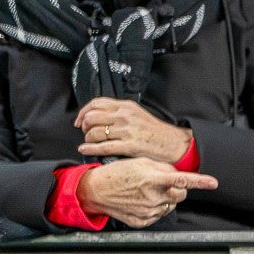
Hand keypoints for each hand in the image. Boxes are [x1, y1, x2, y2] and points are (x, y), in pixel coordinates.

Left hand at [74, 98, 193, 162]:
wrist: (174, 143)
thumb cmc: (155, 131)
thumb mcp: (137, 114)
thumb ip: (118, 112)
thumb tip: (97, 116)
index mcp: (126, 106)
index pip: (96, 103)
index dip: (83, 112)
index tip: (80, 121)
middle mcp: (125, 116)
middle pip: (91, 117)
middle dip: (84, 126)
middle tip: (86, 132)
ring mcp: (127, 131)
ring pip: (95, 133)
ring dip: (88, 139)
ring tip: (90, 142)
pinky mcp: (129, 146)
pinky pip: (103, 147)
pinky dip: (90, 149)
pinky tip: (84, 150)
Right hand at [75, 157, 218, 226]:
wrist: (95, 191)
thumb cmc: (116, 174)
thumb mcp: (139, 163)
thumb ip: (162, 168)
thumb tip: (178, 175)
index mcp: (152, 179)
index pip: (183, 181)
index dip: (200, 182)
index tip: (213, 183)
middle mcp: (153, 197)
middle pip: (181, 195)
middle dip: (177, 189)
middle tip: (161, 183)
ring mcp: (148, 211)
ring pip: (170, 206)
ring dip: (165, 199)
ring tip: (146, 192)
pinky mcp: (143, 221)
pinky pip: (158, 215)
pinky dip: (155, 208)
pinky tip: (141, 201)